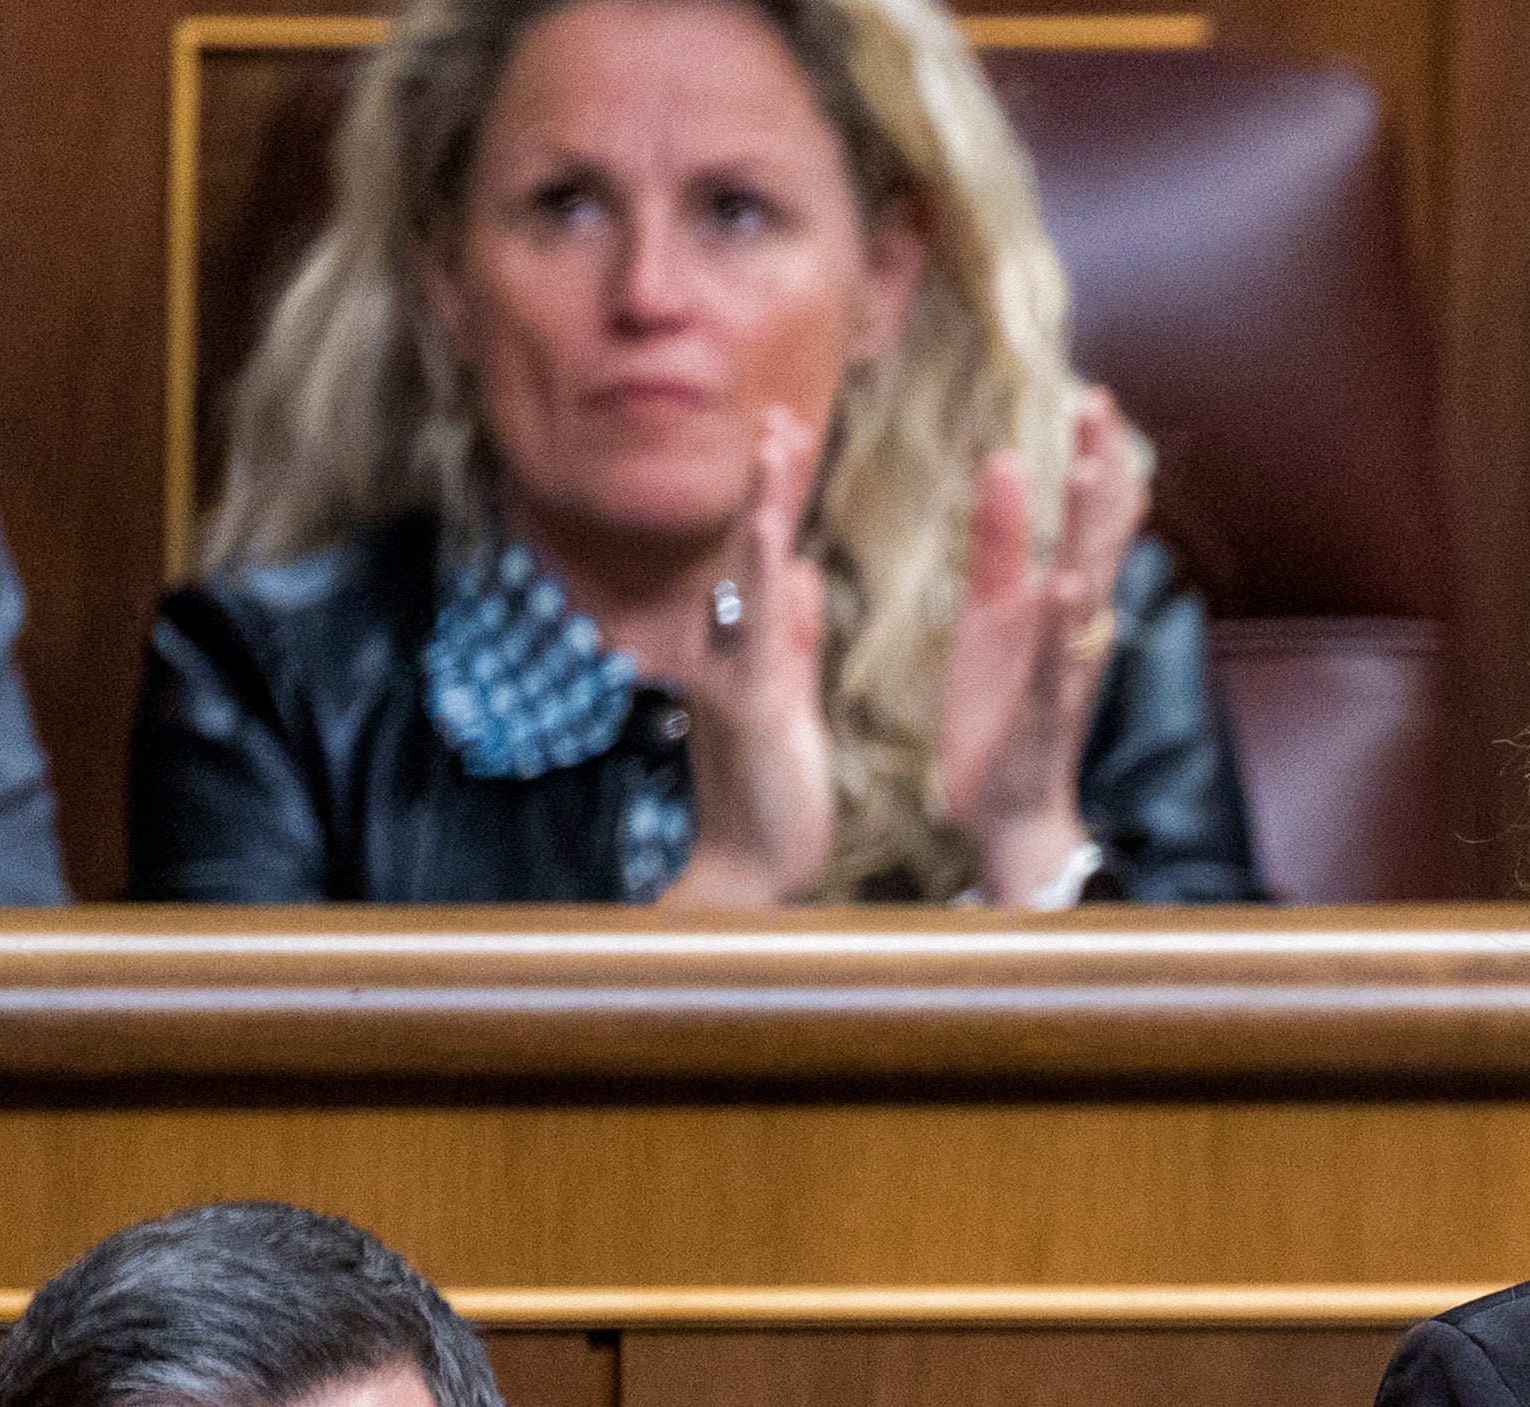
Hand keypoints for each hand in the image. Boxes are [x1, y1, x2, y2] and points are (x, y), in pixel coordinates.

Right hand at [653, 405, 840, 907]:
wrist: (747, 867)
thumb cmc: (770, 791)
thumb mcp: (790, 700)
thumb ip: (793, 638)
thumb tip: (799, 573)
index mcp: (750, 647)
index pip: (767, 557)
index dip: (775, 498)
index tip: (785, 434)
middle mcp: (730, 649)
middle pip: (752, 548)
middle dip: (766, 481)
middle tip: (778, 416)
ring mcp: (733, 673)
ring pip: (747, 572)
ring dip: (762, 506)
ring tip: (774, 446)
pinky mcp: (748, 706)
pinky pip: (760, 633)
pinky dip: (771, 583)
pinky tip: (778, 543)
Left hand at [938, 384, 1146, 906]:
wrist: (1001, 808)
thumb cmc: (1001, 712)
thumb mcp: (989, 611)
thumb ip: (999, 539)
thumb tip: (1003, 460)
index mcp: (1067, 600)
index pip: (1090, 516)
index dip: (1095, 457)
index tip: (1094, 395)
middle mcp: (1081, 626)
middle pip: (1099, 535)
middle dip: (1100, 470)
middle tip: (1099, 405)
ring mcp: (1067, 666)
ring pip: (1087, 586)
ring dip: (1087, 529)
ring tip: (1085, 470)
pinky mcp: (1043, 708)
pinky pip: (1057, 658)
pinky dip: (1063, 621)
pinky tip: (1066, 582)